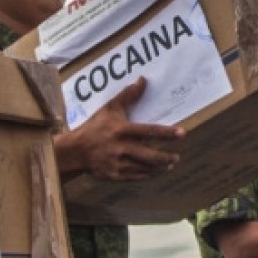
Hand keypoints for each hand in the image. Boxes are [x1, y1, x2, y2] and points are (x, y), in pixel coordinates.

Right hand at [54, 77, 183, 180]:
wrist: (76, 150)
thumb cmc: (96, 127)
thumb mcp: (110, 108)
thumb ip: (128, 95)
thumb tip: (143, 80)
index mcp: (121, 130)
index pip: (149, 131)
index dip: (167, 133)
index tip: (182, 133)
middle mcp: (121, 148)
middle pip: (150, 155)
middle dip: (166, 157)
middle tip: (176, 157)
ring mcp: (118, 163)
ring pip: (145, 168)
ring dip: (159, 167)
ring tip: (169, 164)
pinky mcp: (115, 175)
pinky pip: (136, 176)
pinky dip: (147, 174)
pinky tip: (154, 171)